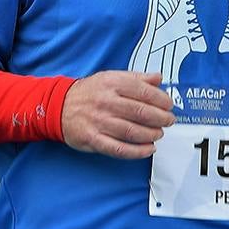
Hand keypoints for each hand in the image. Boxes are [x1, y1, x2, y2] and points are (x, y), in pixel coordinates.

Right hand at [61, 71, 175, 159]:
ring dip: (151, 134)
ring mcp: (99, 122)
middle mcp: (106, 102)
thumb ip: (136, 78)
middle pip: (140, 112)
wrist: (59, 105)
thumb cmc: (89, 92)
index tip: (169, 105)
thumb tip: (158, 78)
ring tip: (159, 133)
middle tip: (169, 120)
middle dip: (160, 118)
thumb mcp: (111, 77)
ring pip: (132, 131)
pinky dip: (137, 151)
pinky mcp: (94, 139)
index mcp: (112, 83)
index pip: (143, 91)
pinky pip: (120, 149)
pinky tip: (148, 149)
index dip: (161, 99)